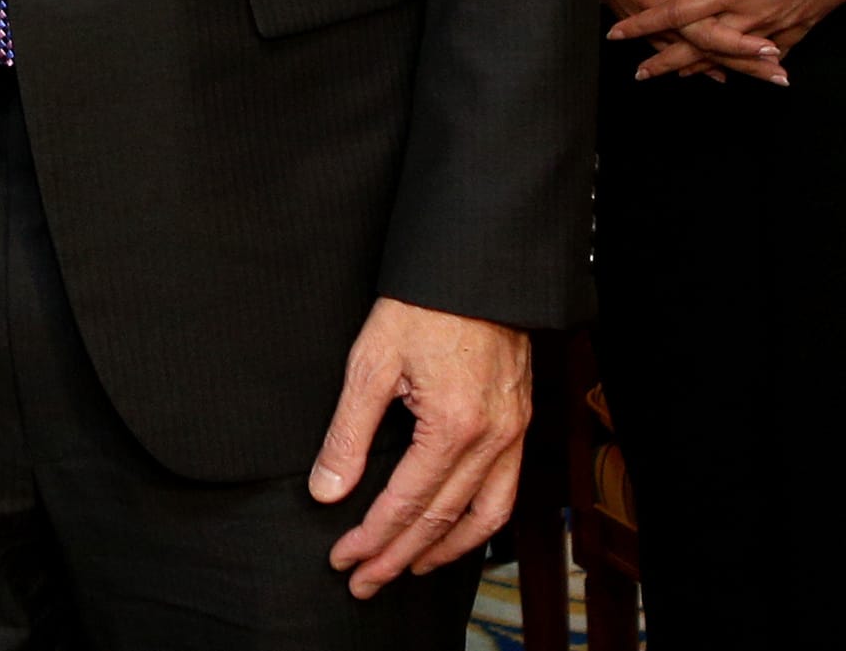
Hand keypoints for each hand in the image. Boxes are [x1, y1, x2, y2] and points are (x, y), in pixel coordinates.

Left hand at [308, 298, 531, 596]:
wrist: (475, 264)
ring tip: (409, 567)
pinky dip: (478, 520)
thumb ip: (348, 433)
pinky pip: (505, 489)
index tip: (343, 557)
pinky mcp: (518, 420)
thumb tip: (327, 489)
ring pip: (483, 515)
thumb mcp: (371, 362)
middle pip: (441, 520)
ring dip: (444, 551)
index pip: (406, 504)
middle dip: (398, 557)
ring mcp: (511, 431)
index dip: (371, 537)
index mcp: (453, 425)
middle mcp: (490, 437)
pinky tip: (454, 528)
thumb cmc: (424, 303)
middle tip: (364, 580)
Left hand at [606, 0, 845, 75]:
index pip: (677, 12)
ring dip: (697, 68)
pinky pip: (757, 58)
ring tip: (674, 76)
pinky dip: (738, 66)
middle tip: (639, 74)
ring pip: (726, 57)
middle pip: (697, 47)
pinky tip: (728, 71)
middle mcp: (748, 18)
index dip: (646, 23)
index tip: (620, 33)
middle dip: (666, 60)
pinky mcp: (793, 34)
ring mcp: (771, 31)